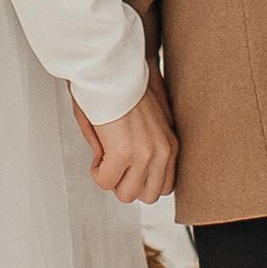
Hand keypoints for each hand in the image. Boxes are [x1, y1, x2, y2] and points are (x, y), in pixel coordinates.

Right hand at [77, 76, 175, 205]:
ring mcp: (144, 154)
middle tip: (115, 166)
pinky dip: (97, 172)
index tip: (128, 167)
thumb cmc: (122, 89)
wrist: (110, 71)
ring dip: (111, 180)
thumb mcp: (145, 123)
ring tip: (106, 158)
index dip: (141, 180)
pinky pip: (105, 181)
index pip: (165, 186)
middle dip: (127, 184)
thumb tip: (134, 170)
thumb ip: (147, 148)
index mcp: (169, 143)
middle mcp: (162, 151)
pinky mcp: (123, 153)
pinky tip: (98, 153)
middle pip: (149, 196)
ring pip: (127, 195)